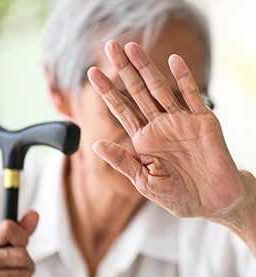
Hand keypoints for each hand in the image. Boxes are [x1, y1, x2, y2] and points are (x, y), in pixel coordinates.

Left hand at [87, 40, 249, 220]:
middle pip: (137, 92)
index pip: (121, 109)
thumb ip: (122, 160)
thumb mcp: (144, 181)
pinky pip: (191, 95)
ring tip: (131, 47)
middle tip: (111, 46)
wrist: (212, 202)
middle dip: (123, 69)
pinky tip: (172, 61)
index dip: (107, 91)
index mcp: (144, 139)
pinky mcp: (202, 121)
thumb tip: (95, 144)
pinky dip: (184, 77)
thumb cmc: (177, 195)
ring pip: (159, 88)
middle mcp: (159, 125)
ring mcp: (180, 121)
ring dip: (146, 67)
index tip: (91, 74)